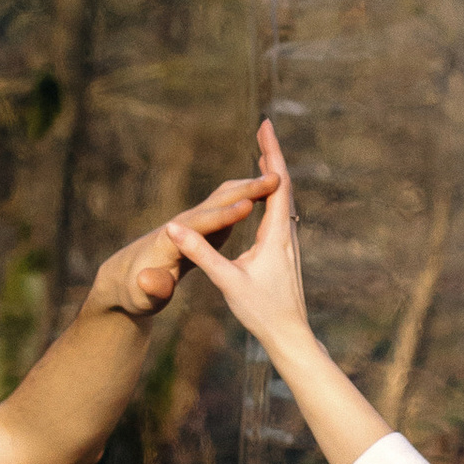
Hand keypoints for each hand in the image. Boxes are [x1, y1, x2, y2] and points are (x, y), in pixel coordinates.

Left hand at [96, 166, 268, 322]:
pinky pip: (229, 205)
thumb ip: (151, 288)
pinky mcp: (203, 225)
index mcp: (169, 240)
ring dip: (250, 186)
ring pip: (224, 197)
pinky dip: (248, 195)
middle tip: (275, 177)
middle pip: (216, 201)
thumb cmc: (136, 290)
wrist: (128, 278)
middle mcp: (182, 223)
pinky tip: (268, 192)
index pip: (199, 224)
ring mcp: (194, 221)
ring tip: (278, 177)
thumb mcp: (141, 296)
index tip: (248, 207)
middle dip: (245, 189)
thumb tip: (147, 281)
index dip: (223, 216)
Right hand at [165, 118, 312, 366]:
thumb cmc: (261, 312)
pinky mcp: (285, 253)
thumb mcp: (226, 282)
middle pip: (284, 185)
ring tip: (264, 153)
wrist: (289, 336)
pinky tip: (267, 197)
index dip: (270, 153)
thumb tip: (174, 228)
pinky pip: (282, 214)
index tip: (265, 126)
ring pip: (285, 200)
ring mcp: (289, 244)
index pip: (277, 184)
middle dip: (272, 155)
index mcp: (277, 235)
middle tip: (264, 128)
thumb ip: (201, 254)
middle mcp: (288, 234)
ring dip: (274, 174)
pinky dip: (274, 194)